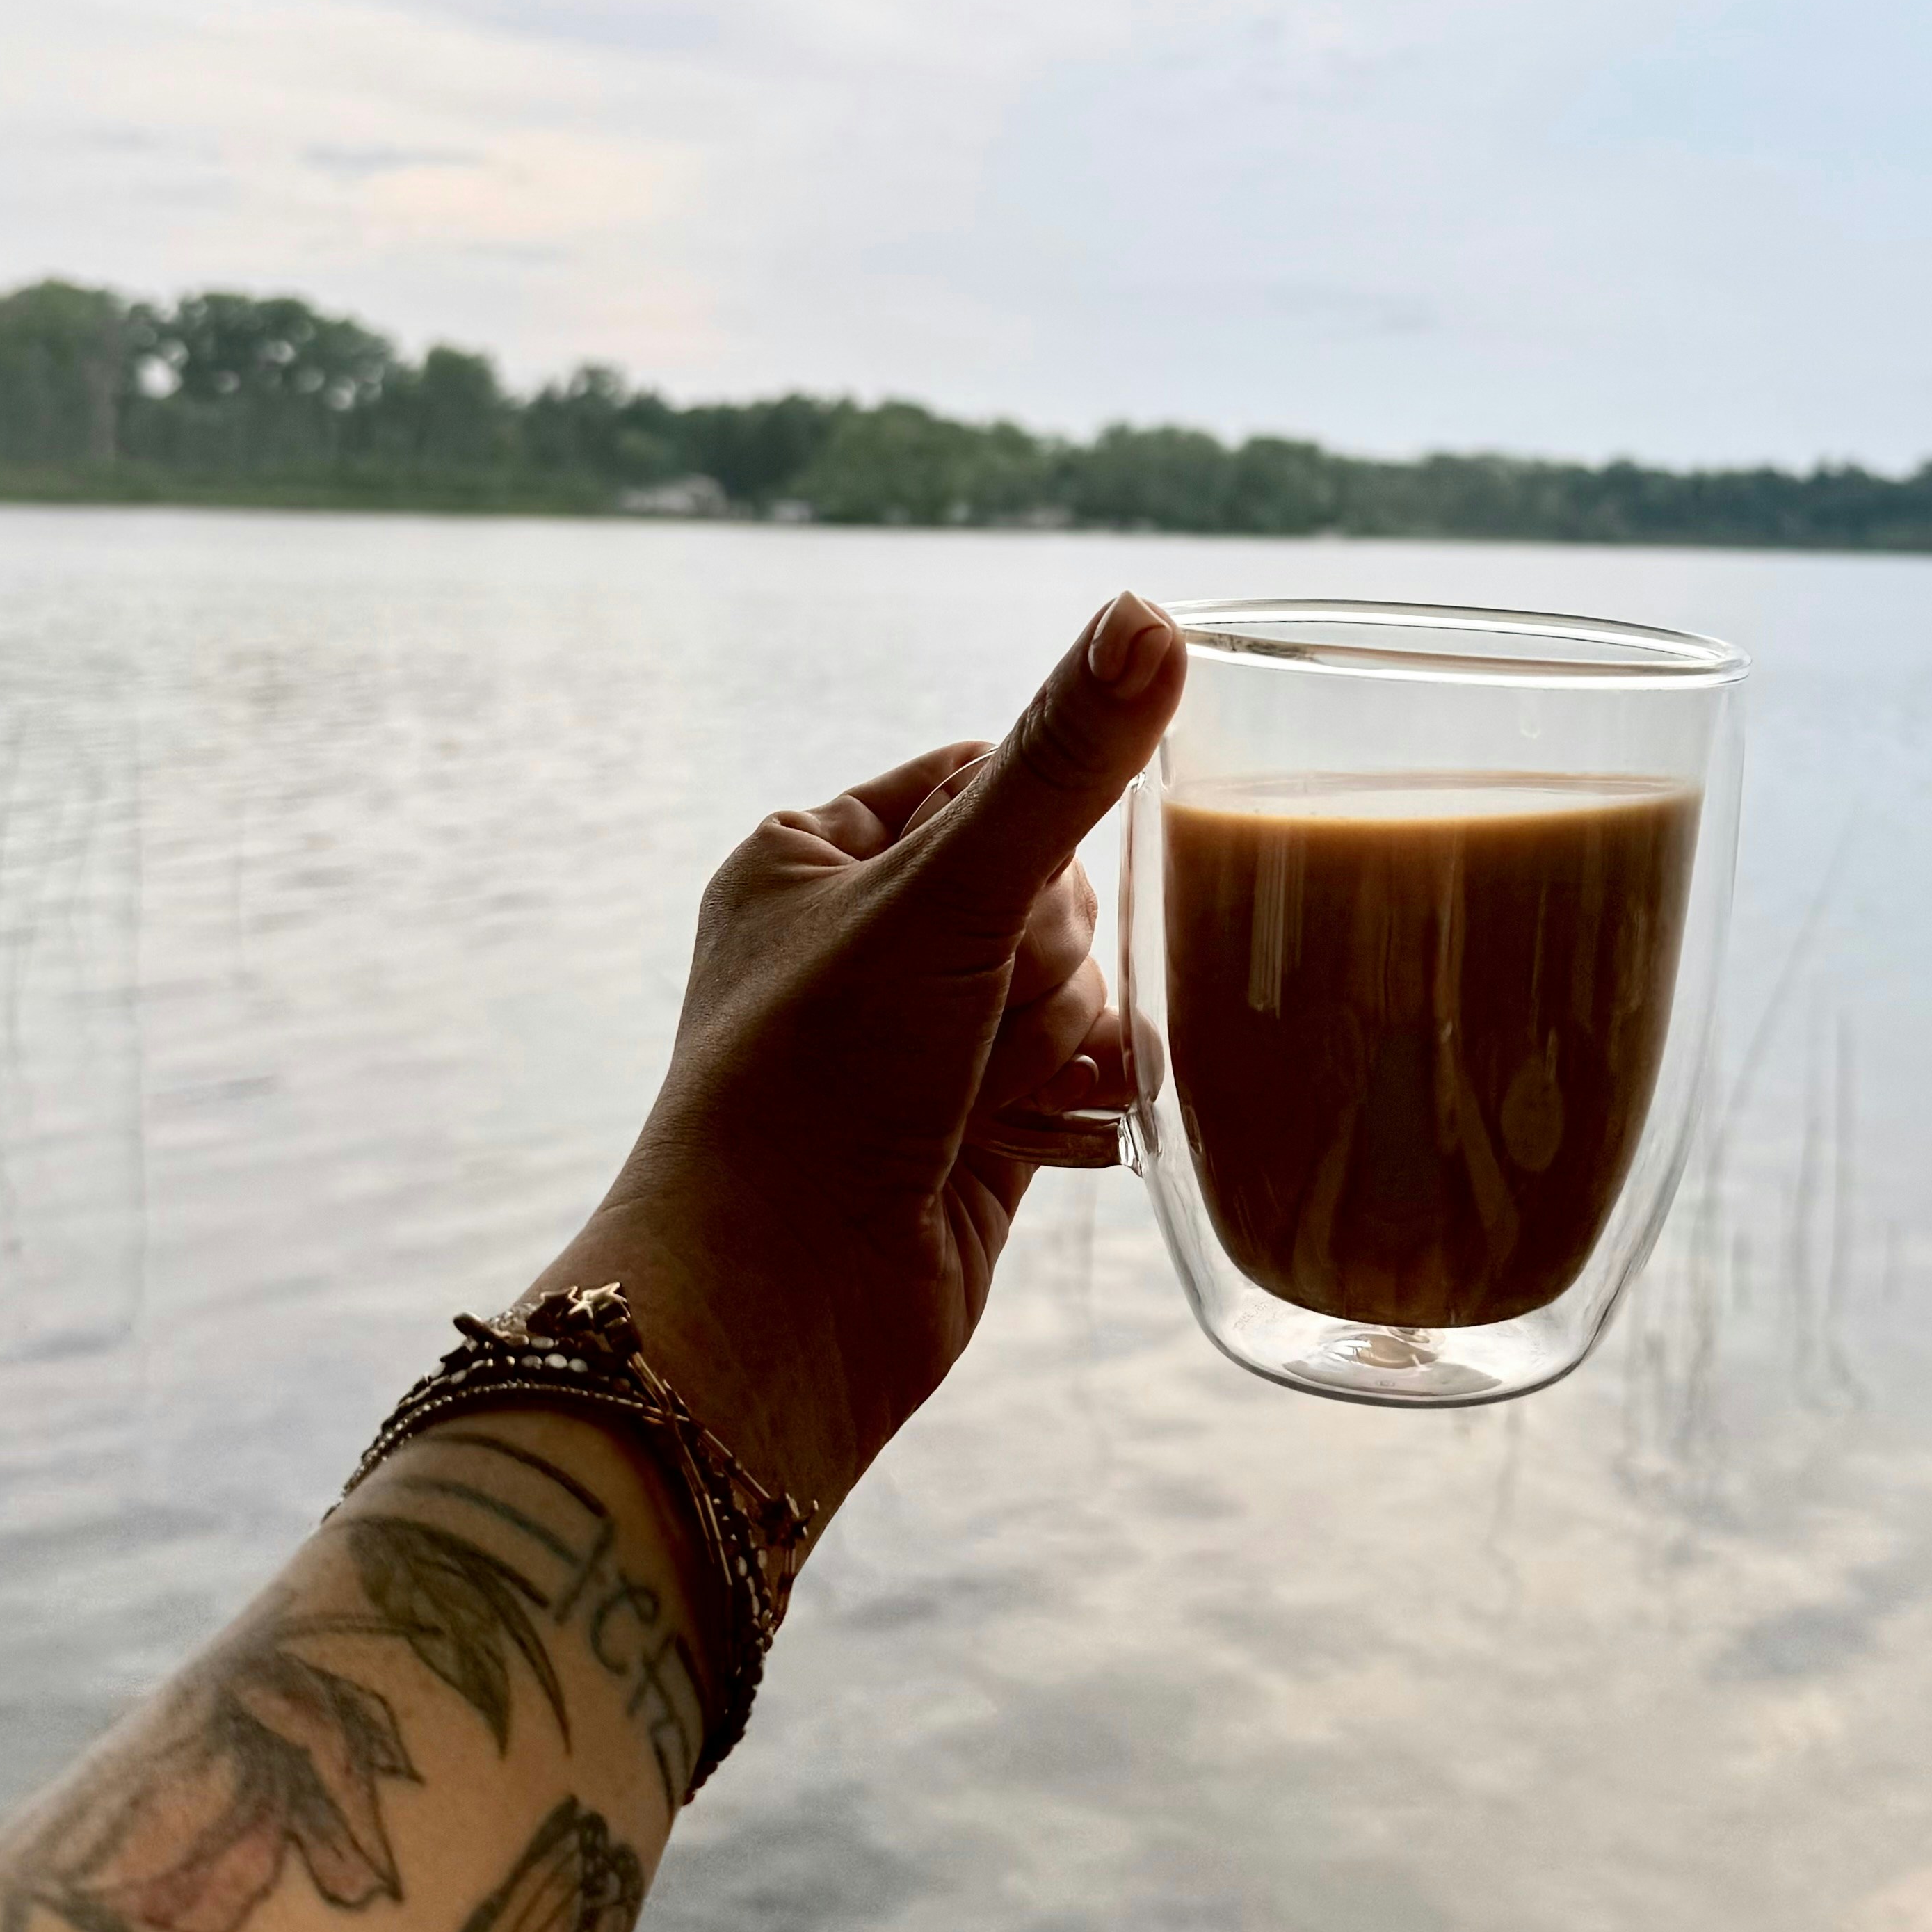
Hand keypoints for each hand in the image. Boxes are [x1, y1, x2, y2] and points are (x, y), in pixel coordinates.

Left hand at [536, 592, 1184, 1530]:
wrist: (782, 1316)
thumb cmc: (818, 1092)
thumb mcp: (944, 900)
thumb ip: (1057, 766)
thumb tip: (1149, 615)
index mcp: (811, 857)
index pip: (986, 774)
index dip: (1033, 831)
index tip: (1006, 899)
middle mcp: (862, 941)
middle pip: (1050, 885)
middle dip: (1046, 961)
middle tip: (985, 1021)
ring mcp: (920, 1043)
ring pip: (1077, 986)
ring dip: (1065, 1043)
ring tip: (1002, 1098)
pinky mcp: (973, 1134)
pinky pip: (1084, 1080)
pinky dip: (1086, 1109)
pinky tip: (1068, 1139)